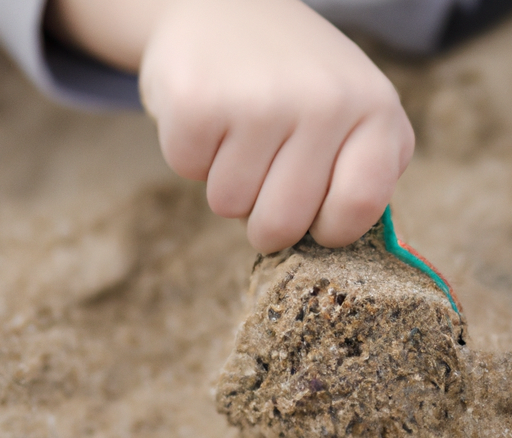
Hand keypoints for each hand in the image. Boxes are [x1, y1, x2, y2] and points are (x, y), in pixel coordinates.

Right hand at [140, 0, 414, 253]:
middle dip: (265, 222)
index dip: (330, 230)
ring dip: (227, 182)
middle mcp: (324, 102)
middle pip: (282, 224)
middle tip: (263, 182)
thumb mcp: (351, 112)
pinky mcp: (198, 99)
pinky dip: (192, 154)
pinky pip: (187, 171)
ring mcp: (261, 99)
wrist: (227, 6)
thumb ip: (361, 171)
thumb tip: (336, 236)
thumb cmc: (293, 79)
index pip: (359, 207)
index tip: (314, 220)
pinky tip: (210, 114)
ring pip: (228, 205)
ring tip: (237, 132)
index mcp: (374, 111)